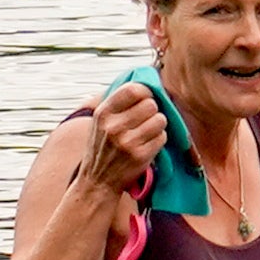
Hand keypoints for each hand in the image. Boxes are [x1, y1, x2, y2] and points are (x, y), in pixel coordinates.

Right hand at [81, 80, 168, 199]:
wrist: (97, 181)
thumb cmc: (103, 147)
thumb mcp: (101, 121)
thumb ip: (118, 101)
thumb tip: (147, 78)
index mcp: (103, 113)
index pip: (134, 89)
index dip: (145, 92)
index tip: (145, 98)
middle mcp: (113, 127)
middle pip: (151, 104)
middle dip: (152, 111)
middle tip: (145, 120)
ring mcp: (127, 142)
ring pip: (160, 120)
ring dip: (157, 125)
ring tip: (146, 132)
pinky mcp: (140, 156)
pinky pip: (162, 137)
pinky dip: (158, 140)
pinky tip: (146, 145)